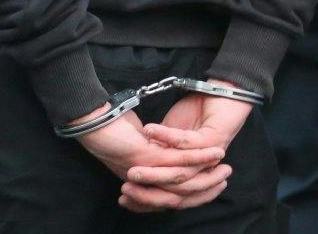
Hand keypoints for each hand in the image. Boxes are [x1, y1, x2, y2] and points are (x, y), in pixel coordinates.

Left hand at [67, 107, 227, 212]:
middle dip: (208, 187)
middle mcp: (144, 183)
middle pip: (182, 195)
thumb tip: (169, 155)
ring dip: (208, 173)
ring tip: (225, 167)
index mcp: (143, 183)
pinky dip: (200, 157)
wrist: (92, 120)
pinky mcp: (146, 158)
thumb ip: (154, 154)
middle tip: (226, 179)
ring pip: (184, 179)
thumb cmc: (114, 129)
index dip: (196, 194)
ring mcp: (146, 172)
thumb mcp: (138, 145)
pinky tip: (214, 152)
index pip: (173, 197)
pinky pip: (178, 160)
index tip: (215, 186)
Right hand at [121, 89, 253, 211]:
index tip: (124, 197)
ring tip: (134, 168)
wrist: (218, 95)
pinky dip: (164, 135)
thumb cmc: (192, 115)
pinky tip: (149, 129)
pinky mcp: (210, 140)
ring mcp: (208, 157)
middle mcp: (202, 172)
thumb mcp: (169, 139)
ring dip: (154, 170)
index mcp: (191, 173)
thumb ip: (158, 153)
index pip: (169, 196)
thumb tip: (139, 168)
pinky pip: (184, 143)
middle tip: (126, 186)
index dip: (146, 199)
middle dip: (147, 190)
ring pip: (179, 172)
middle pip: (174, 191)